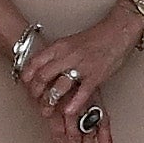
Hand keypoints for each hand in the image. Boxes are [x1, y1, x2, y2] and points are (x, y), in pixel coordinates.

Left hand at [20, 14, 135, 142]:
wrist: (118, 31)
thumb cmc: (96, 37)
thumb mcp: (71, 42)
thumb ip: (58, 54)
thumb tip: (44, 67)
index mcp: (60, 46)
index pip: (35, 61)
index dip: (28, 75)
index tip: (25, 84)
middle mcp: (68, 55)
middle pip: (43, 76)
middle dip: (36, 91)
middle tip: (34, 100)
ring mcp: (82, 66)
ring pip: (59, 86)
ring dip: (50, 101)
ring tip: (47, 110)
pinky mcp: (96, 76)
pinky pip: (82, 93)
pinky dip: (73, 104)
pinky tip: (67, 112)